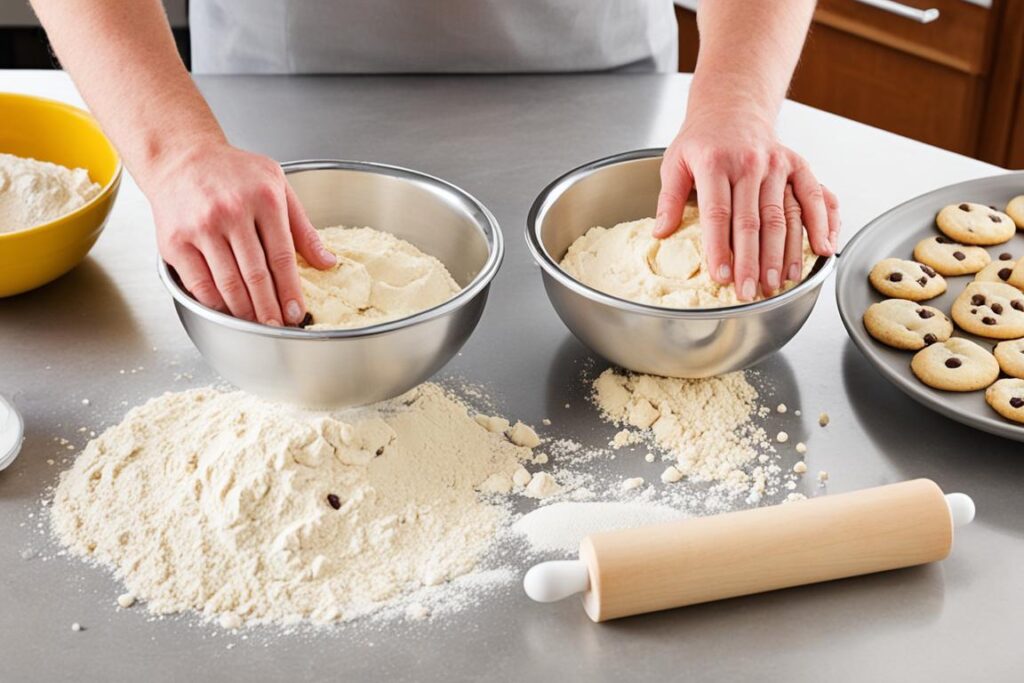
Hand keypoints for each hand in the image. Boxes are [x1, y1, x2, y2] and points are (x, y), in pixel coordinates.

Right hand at [147, 142, 335, 324]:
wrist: (179, 157)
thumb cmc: (233, 172)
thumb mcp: (277, 186)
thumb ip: (303, 227)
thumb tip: (327, 262)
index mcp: (263, 198)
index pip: (281, 255)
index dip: (290, 289)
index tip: (297, 311)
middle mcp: (230, 212)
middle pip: (255, 274)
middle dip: (269, 308)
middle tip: (279, 326)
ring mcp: (200, 228)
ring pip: (227, 283)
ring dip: (245, 311)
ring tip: (257, 324)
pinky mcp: (174, 242)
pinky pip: (199, 283)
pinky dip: (216, 303)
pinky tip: (229, 311)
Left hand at [653, 113, 839, 299]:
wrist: (733, 105)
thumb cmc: (702, 139)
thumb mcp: (675, 161)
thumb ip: (668, 198)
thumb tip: (660, 232)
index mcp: (714, 164)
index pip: (718, 214)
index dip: (720, 248)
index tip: (721, 276)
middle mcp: (749, 164)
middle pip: (753, 221)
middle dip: (751, 262)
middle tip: (749, 292)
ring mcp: (777, 164)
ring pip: (784, 215)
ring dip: (783, 253)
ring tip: (778, 283)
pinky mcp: (797, 165)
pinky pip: (815, 196)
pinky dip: (822, 224)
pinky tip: (824, 249)